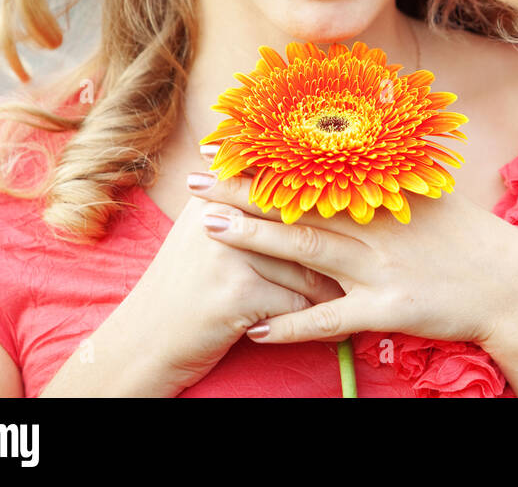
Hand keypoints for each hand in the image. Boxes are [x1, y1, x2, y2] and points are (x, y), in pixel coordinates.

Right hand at [103, 175, 345, 394]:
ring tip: (351, 297)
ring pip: (306, 267)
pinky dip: (313, 320)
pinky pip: (297, 303)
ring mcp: (229, 254)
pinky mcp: (237, 293)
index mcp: (217, 195)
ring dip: (331, 288)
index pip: (282, 183)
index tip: (362, 195)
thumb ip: (242, 203)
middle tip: (373, 251)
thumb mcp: (205, 234)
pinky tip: (327, 328)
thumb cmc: (185, 287)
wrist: (144, 342)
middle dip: (338, 244)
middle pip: (302, 225)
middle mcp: (222, 215)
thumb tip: (303, 176)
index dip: (323, 190)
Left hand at [187, 167, 517, 347]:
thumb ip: (398, 164)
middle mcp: (376, 225)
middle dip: (244, 191)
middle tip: (197, 180)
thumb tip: (378, 123)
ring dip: (255, 241)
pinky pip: (331, 319)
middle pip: (299, 204)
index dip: (269, 158)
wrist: (510, 285)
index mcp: (385, 193)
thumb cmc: (469, 238)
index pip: (316, 169)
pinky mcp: (388, 309)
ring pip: (306, 252)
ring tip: (210, 231)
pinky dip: (292, 325)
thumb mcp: (436, 189)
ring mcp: (380, 268)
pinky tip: (256, 327)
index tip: (231, 143)